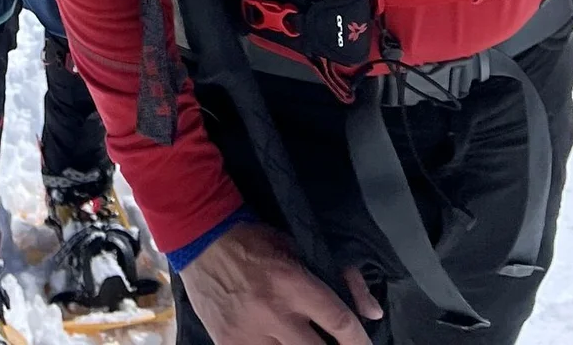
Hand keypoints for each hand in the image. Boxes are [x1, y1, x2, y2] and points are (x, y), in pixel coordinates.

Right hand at [181, 222, 379, 344]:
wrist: (200, 237)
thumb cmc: (254, 239)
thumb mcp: (298, 247)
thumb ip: (339, 277)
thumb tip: (372, 312)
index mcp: (292, 283)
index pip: (339, 323)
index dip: (360, 343)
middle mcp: (273, 313)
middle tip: (332, 343)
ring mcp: (249, 334)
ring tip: (300, 339)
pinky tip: (277, 341)